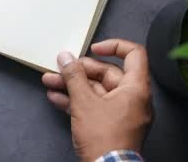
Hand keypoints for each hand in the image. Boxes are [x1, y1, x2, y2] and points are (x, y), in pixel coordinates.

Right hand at [42, 39, 152, 160]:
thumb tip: (66, 59)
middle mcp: (133, 99)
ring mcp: (123, 113)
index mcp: (136, 88)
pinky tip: (57, 99)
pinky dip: (77, 101)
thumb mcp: (84, 102)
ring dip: (73, 85)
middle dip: (80, 71)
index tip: (93, 48)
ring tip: (51, 81)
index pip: (134, 54)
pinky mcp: (111, 126)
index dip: (113, 46)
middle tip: (61, 68)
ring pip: (97, 91)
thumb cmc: (105, 140)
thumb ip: (74, 77)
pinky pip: (95, 106)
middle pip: (108, 73)